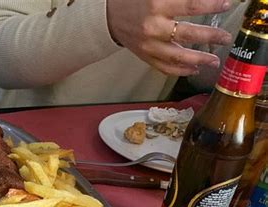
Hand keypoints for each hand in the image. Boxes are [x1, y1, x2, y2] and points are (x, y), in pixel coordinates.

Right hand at [106, 0, 234, 75]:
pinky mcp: (145, 57)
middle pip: (187, 34)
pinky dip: (181, 71)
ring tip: (213, 60)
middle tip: (225, 38)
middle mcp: (152, 27)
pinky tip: (193, 69)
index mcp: (156, 5)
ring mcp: (148, 45)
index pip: (192, 5)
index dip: (212, 5)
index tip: (226, 5)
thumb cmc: (134, 1)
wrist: (109, 18)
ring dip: (199, 60)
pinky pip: (165, 68)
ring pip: (177, 57)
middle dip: (211, 36)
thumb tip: (202, 1)